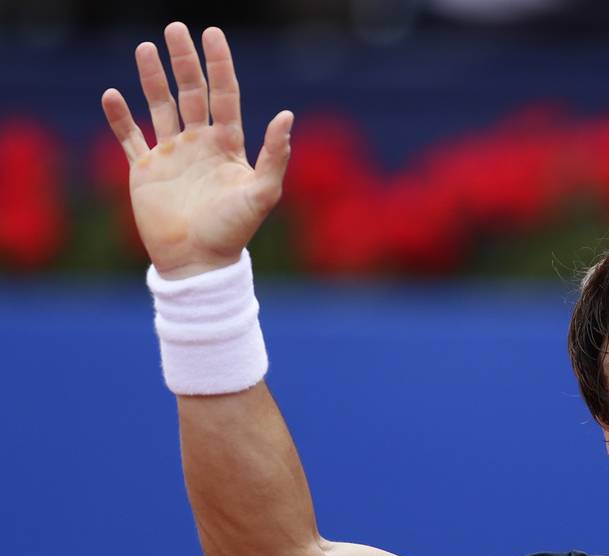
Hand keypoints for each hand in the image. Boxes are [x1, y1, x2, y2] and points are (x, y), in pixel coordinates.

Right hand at [101, 22, 292, 279]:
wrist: (197, 262)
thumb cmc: (233, 231)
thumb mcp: (262, 193)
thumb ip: (274, 155)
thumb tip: (286, 116)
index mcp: (228, 145)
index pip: (224, 95)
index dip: (220, 65)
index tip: (212, 35)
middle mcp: (200, 144)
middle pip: (191, 93)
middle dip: (184, 61)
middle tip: (175, 29)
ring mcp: (172, 155)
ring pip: (160, 107)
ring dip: (152, 79)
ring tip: (145, 48)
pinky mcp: (145, 171)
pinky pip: (130, 137)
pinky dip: (120, 117)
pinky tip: (112, 95)